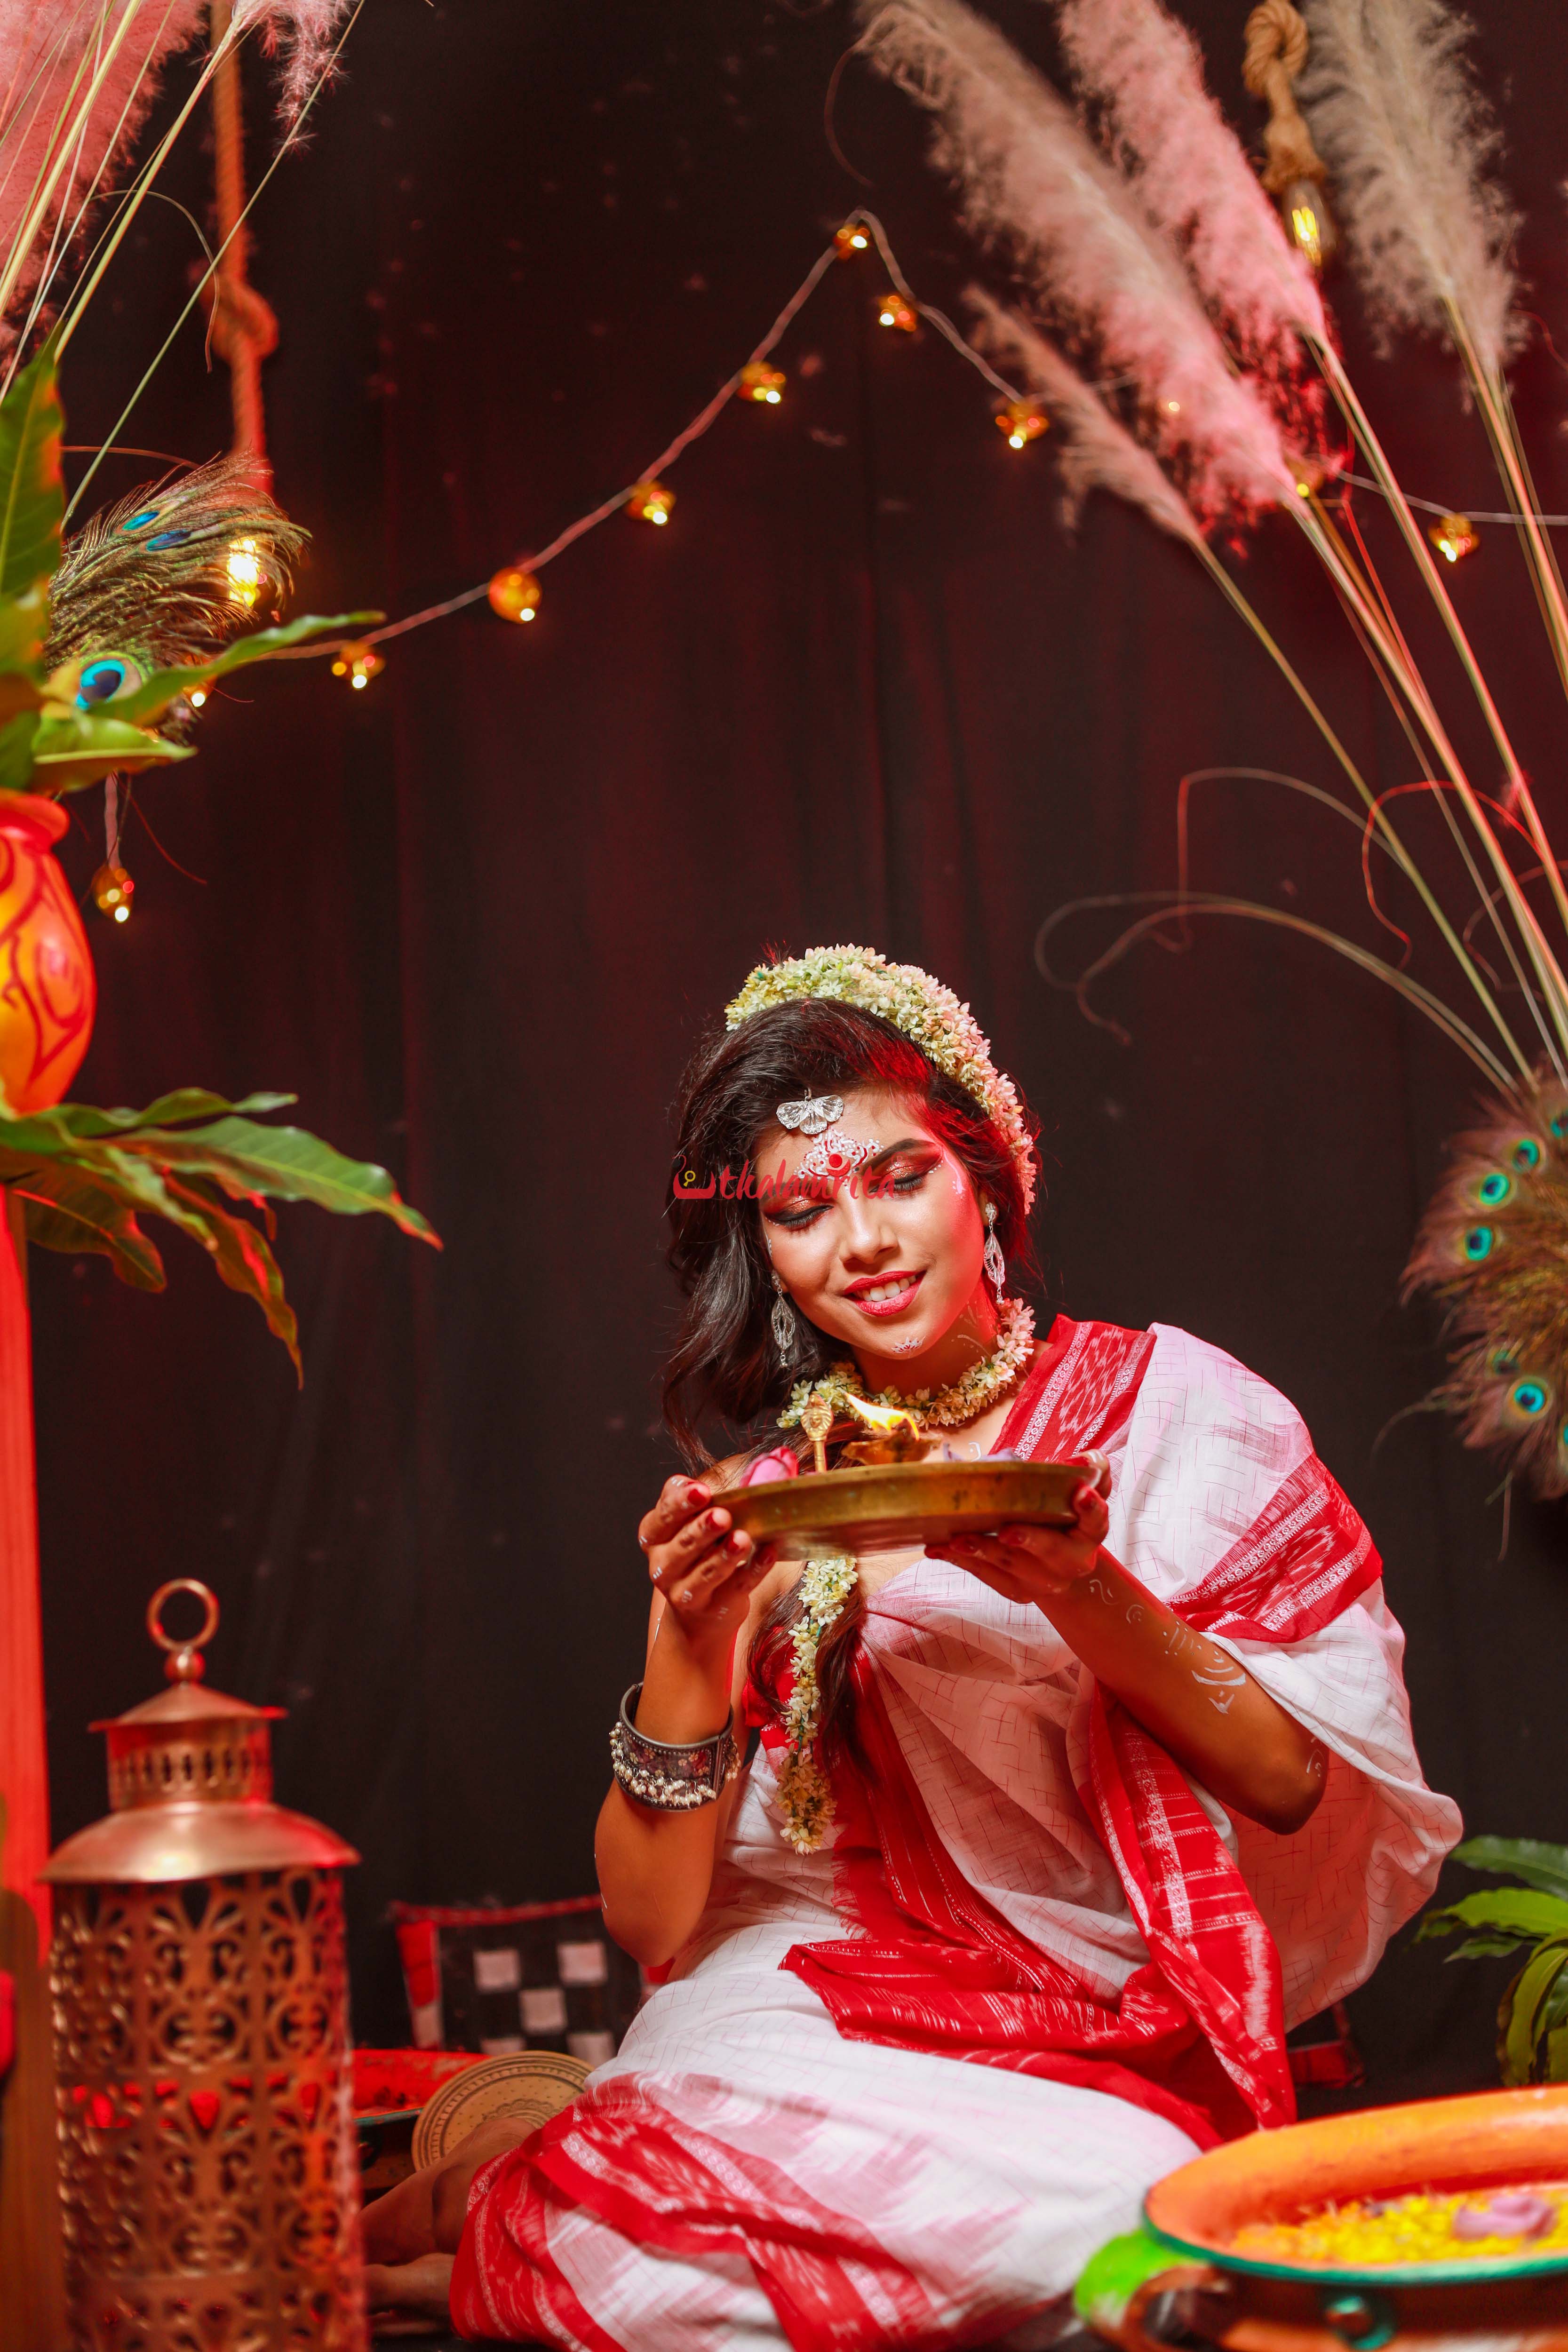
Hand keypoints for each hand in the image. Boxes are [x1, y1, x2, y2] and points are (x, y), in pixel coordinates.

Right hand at [637, 1475, 773, 1656]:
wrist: (698, 1611)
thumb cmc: (697, 1550)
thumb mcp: (690, 1520)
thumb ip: (706, 1493)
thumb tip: (760, 1463)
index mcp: (654, 1536)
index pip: (662, 1517)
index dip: (680, 1504)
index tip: (702, 1491)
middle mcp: (663, 1566)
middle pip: (682, 1545)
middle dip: (702, 1529)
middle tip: (722, 1516)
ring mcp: (684, 1592)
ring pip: (705, 1573)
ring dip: (725, 1556)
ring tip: (743, 1539)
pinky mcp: (712, 1610)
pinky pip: (735, 1589)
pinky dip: (753, 1571)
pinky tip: (768, 1554)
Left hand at [937, 1478, 1108, 1607]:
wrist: (1057, 1565)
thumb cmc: (1063, 1516)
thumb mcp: (1080, 1491)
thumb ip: (1089, 1470)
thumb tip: (1082, 1459)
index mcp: (1090, 1533)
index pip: (1096, 1520)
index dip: (1091, 1508)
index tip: (1081, 1493)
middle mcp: (1072, 1562)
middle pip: (1050, 1549)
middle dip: (1028, 1539)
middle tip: (1006, 1531)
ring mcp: (1043, 1581)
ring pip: (1011, 1565)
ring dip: (981, 1551)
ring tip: (954, 1539)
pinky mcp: (1016, 1590)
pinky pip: (986, 1575)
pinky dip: (960, 1560)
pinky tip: (936, 1548)